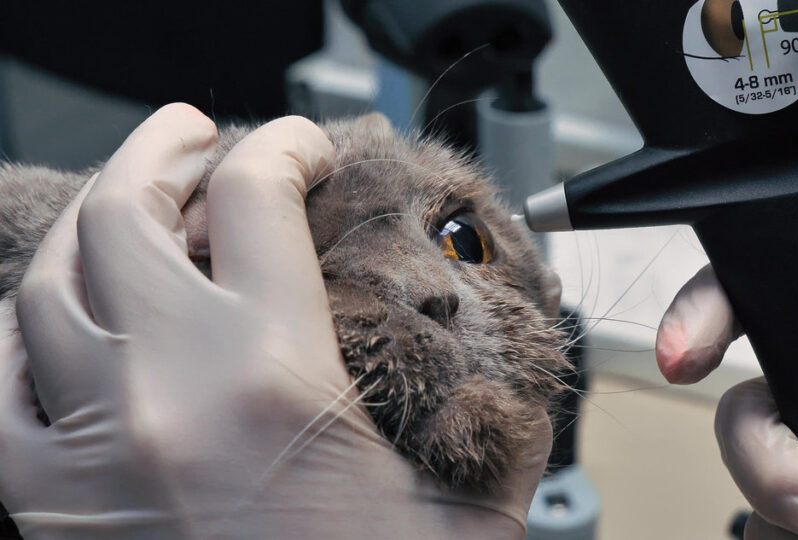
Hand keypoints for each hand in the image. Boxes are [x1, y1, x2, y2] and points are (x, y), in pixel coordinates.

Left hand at [0, 104, 548, 538]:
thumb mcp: (469, 524)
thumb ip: (508, 440)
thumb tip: (528, 398)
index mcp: (276, 379)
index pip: (256, 198)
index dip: (283, 143)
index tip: (300, 144)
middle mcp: (166, 395)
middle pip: (129, 214)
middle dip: (165, 152)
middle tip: (194, 137)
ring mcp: (87, 448)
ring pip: (48, 284)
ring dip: (93, 225)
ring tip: (129, 206)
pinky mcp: (43, 505)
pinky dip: (17, 332)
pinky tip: (54, 314)